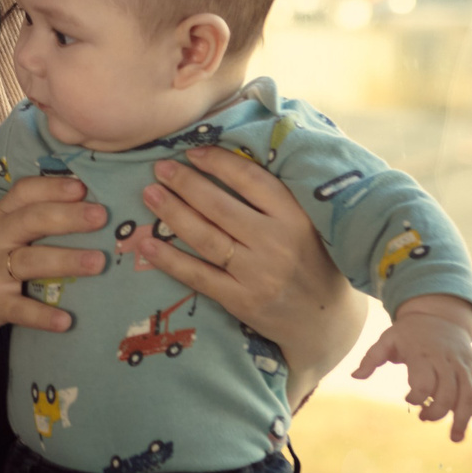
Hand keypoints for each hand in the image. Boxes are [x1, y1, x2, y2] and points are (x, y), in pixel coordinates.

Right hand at [0, 176, 108, 348]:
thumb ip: (18, 223)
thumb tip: (70, 211)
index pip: (23, 194)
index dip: (52, 187)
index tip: (82, 185)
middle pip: (32, 221)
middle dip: (67, 216)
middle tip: (102, 215)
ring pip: (30, 261)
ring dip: (65, 260)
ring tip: (98, 262)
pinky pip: (19, 310)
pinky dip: (42, 316)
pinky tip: (65, 322)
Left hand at [136, 147, 371, 407]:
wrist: (325, 320)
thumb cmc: (311, 261)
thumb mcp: (306, 223)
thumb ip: (273, 199)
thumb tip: (224, 162)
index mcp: (295, 216)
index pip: (250, 180)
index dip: (218, 162)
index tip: (192, 151)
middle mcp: (276, 243)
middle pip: (220, 207)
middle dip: (185, 183)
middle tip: (160, 168)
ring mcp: (257, 274)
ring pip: (205, 238)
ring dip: (172, 213)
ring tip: (149, 193)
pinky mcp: (241, 301)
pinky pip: (198, 275)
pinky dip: (169, 260)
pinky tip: (146, 244)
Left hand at [352, 295, 471, 441]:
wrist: (439, 314)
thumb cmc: (408, 333)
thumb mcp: (387, 339)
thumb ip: (372, 358)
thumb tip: (355, 376)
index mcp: (424, 354)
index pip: (424, 380)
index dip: (417, 396)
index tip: (407, 400)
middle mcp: (447, 360)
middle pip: (448, 391)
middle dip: (438, 411)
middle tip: (425, 419)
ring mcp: (463, 366)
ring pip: (469, 394)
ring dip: (464, 418)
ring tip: (455, 438)